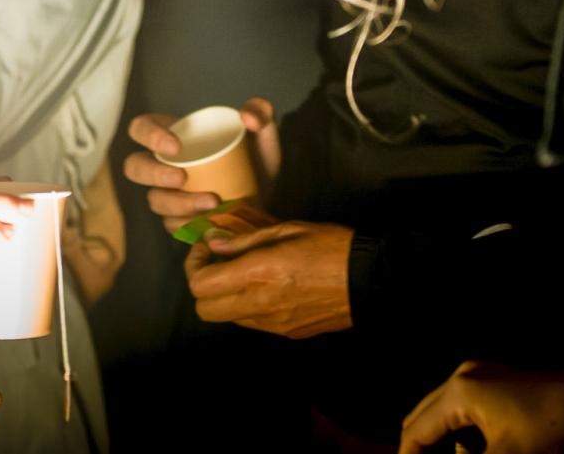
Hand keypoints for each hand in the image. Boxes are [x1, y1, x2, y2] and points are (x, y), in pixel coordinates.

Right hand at [121, 97, 280, 231]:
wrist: (265, 197)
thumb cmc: (254, 158)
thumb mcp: (262, 133)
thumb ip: (261, 112)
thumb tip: (246, 118)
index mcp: (171, 134)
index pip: (141, 128)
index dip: (149, 135)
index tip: (176, 146)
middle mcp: (162, 164)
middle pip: (135, 167)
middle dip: (154, 174)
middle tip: (182, 178)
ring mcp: (167, 194)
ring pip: (154, 200)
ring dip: (178, 204)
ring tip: (211, 202)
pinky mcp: (177, 220)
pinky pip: (171, 226)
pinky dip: (189, 224)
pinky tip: (208, 222)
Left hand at [182, 220, 352, 337]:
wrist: (370, 279)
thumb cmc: (329, 245)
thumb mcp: (285, 230)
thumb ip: (243, 240)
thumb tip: (213, 244)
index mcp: (257, 275)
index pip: (200, 285)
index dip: (194, 265)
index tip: (206, 249)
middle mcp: (259, 304)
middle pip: (204, 310)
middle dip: (203, 287)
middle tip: (218, 265)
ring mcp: (273, 324)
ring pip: (227, 319)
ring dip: (225, 298)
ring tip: (244, 274)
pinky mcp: (287, 333)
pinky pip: (252, 323)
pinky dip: (248, 307)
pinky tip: (266, 287)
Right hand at [398, 361, 563, 453]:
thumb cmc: (547, 429)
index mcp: (458, 394)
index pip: (416, 431)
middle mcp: (460, 378)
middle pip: (420, 417)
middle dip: (418, 447)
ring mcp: (478, 376)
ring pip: (441, 414)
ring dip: (440, 442)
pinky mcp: (495, 381)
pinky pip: (461, 410)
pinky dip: (459, 434)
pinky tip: (472, 450)